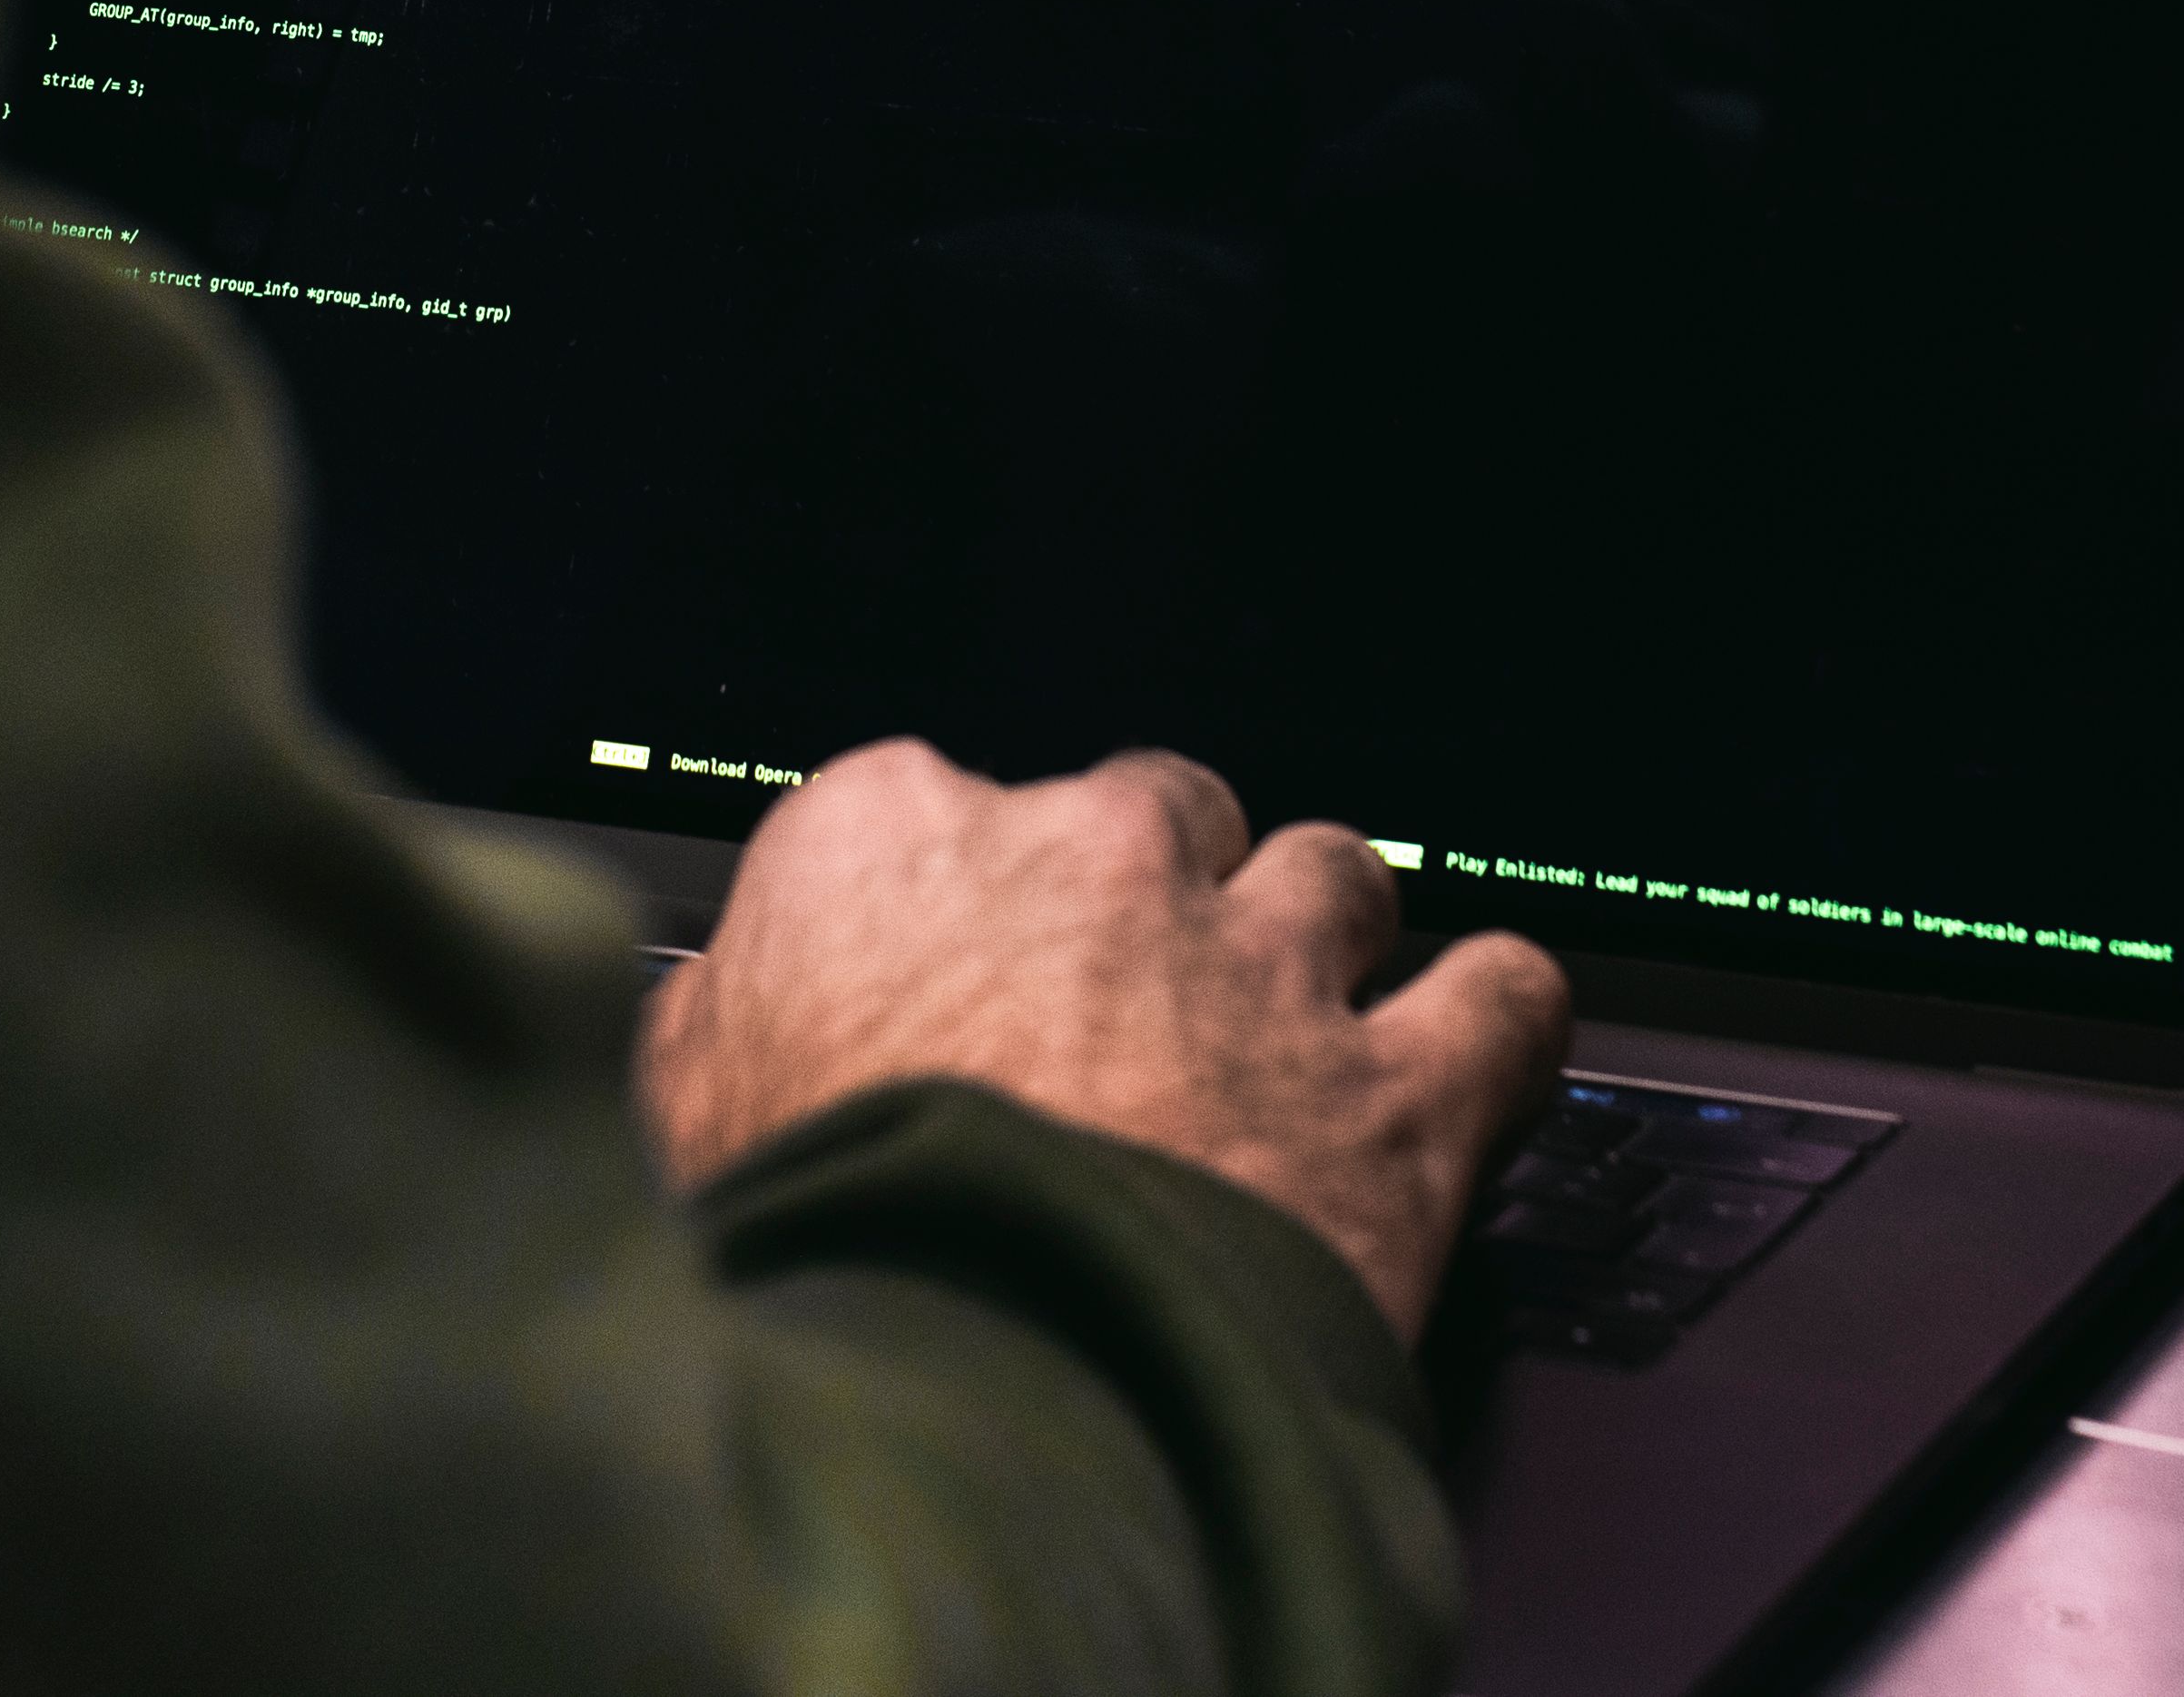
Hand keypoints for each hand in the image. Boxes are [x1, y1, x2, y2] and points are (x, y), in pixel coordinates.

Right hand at [637, 739, 1573, 1332]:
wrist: (981, 1378)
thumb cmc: (820, 1252)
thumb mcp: (682, 1118)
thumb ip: (721, 1026)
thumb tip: (727, 1012)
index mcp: (894, 840)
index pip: (940, 805)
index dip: (965, 907)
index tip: (964, 981)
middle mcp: (1093, 858)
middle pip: (1157, 812)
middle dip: (1157, 905)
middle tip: (1128, 1027)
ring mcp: (1256, 961)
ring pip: (1333, 873)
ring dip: (1322, 945)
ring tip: (1294, 1039)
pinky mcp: (1393, 1086)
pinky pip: (1502, 996)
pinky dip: (1498, 1022)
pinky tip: (1475, 1054)